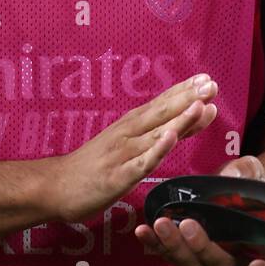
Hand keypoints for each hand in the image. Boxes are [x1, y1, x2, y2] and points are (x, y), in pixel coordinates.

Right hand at [50, 73, 217, 222]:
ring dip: (179, 119)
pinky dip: (157, 150)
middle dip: (188, 98)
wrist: (54, 186)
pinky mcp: (118, 177)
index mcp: (131, 125)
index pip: (162, 104)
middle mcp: (128, 134)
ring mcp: (123, 154)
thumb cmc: (94, 166)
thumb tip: (191, 117)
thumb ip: (159, 133)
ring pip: (157, 134)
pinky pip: (141, 163)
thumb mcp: (127, 144)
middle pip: (162, 113)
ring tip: (199, 105)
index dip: (185, 91)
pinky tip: (171, 138)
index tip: (206, 78)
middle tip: (210, 84)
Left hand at [133, 153, 264, 265]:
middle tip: (188, 225)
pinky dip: (155, 245)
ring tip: (159, 224)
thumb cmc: (248, 184)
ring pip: (193, 264)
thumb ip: (246, 173)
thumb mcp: (252, 172)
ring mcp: (209, 259)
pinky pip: (171, 254)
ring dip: (174, 247)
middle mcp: (236, 259)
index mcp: (263, 246)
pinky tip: (142, 231)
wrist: (228, 189)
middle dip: (202, 247)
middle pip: (220, 265)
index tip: (257, 263)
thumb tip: (232, 176)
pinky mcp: (185, 253)